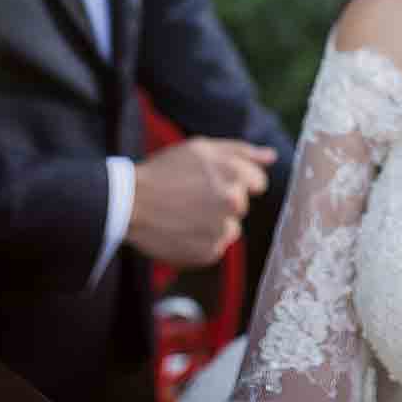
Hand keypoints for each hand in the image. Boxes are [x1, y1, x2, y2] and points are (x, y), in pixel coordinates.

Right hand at [125, 137, 278, 266]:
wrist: (130, 203)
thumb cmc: (165, 171)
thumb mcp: (202, 149)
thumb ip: (241, 151)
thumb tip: (270, 157)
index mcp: (235, 174)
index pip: (258, 183)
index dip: (236, 181)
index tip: (214, 182)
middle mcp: (234, 202)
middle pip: (242, 206)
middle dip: (224, 202)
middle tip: (194, 197)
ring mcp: (222, 229)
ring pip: (230, 228)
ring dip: (214, 223)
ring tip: (186, 214)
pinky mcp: (210, 252)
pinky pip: (216, 246)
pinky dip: (202, 241)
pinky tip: (182, 230)